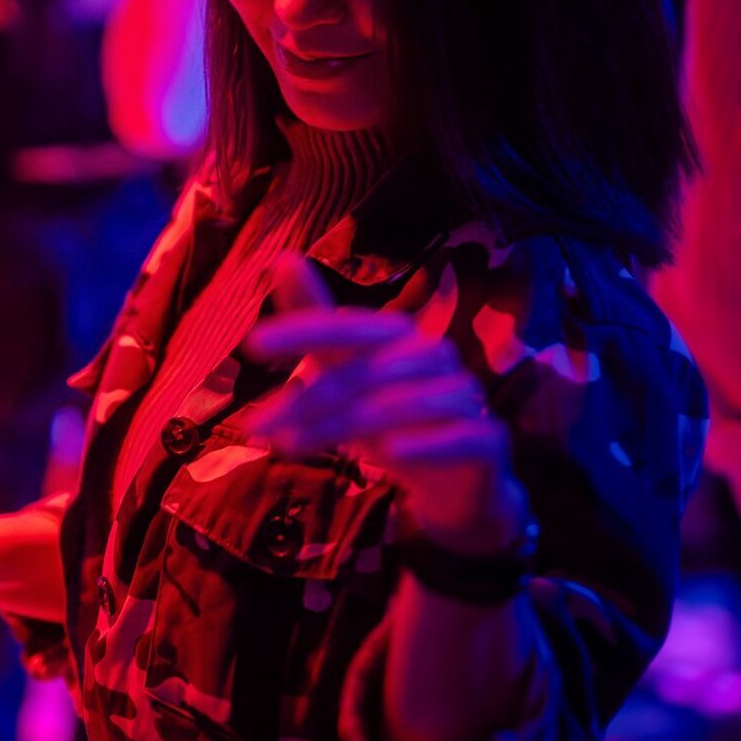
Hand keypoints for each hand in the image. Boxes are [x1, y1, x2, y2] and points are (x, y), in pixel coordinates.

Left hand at [245, 256, 527, 552]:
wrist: (460, 482)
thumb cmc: (397, 418)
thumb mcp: (351, 372)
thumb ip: (318, 323)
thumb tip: (282, 258)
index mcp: (402, 337)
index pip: (350, 326)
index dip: (304, 331)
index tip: (253, 343)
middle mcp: (437, 358)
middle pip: (365, 374)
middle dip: (307, 400)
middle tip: (255, 427)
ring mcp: (466, 398)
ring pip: (398, 408)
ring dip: (340, 428)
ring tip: (288, 449)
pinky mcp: (488, 441)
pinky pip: (457, 437)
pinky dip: (425, 444)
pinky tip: (392, 454)